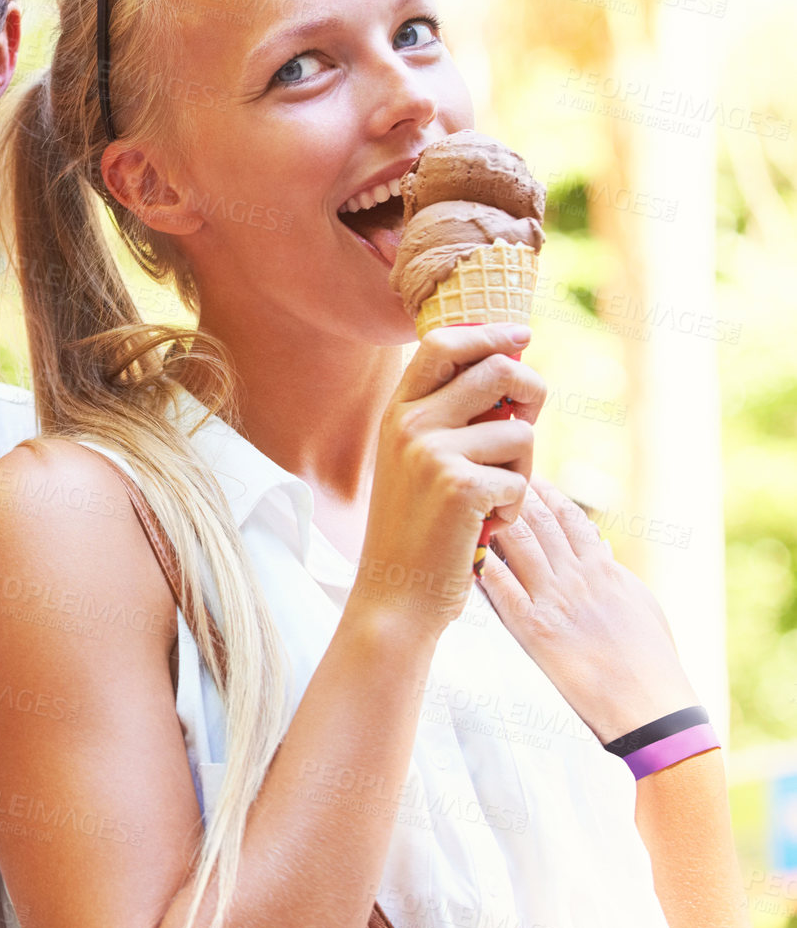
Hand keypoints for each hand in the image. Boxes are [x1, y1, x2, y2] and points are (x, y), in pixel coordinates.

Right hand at [355, 323, 546, 631]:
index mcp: (397, 412)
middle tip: (528, 423)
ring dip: (523, 468)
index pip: (442, 344)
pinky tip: (485, 525)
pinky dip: (515, 506)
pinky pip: (521, 477)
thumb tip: (508, 373)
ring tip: (492, 499)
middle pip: (496, 372)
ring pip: (519, 431)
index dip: (489, 334)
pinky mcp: (460, 485)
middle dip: (531, 393)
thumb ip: (448, 418)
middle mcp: (410, 423)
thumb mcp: (417, 462)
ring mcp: (432, 452)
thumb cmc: (417, 530)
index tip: (521, 336)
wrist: (397, 592)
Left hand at [474, 477, 697, 744]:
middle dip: (513, 494)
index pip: (571, 518)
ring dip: (492, 519)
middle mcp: (577, 577)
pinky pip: (500, 586)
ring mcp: (553, 600)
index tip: (528, 477)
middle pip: (539, 521)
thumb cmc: (653, 662)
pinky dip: (480, 563)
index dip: (548, 495)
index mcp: (604, 570)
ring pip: (517, 544)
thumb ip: (615, 574)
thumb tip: (601, 550)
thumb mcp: (640, 605)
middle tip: (489, 474)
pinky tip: (461, 546)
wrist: (651, 708)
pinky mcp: (533, 628)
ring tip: (470, 499)